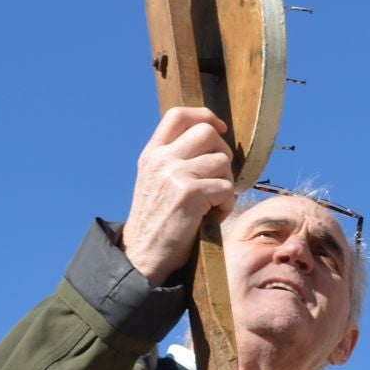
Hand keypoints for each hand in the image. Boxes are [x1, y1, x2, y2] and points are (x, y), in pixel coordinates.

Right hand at [120, 107, 235, 283]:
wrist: (143, 255)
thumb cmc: (158, 222)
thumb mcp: (157, 182)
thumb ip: (175, 160)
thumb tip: (213, 143)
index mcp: (152, 154)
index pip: (178, 114)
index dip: (204, 115)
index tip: (219, 129)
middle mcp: (161, 159)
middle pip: (207, 133)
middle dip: (223, 154)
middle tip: (219, 178)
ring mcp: (174, 174)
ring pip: (221, 161)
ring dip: (227, 183)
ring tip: (214, 203)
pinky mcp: (189, 194)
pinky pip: (226, 187)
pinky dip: (226, 204)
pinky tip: (213, 216)